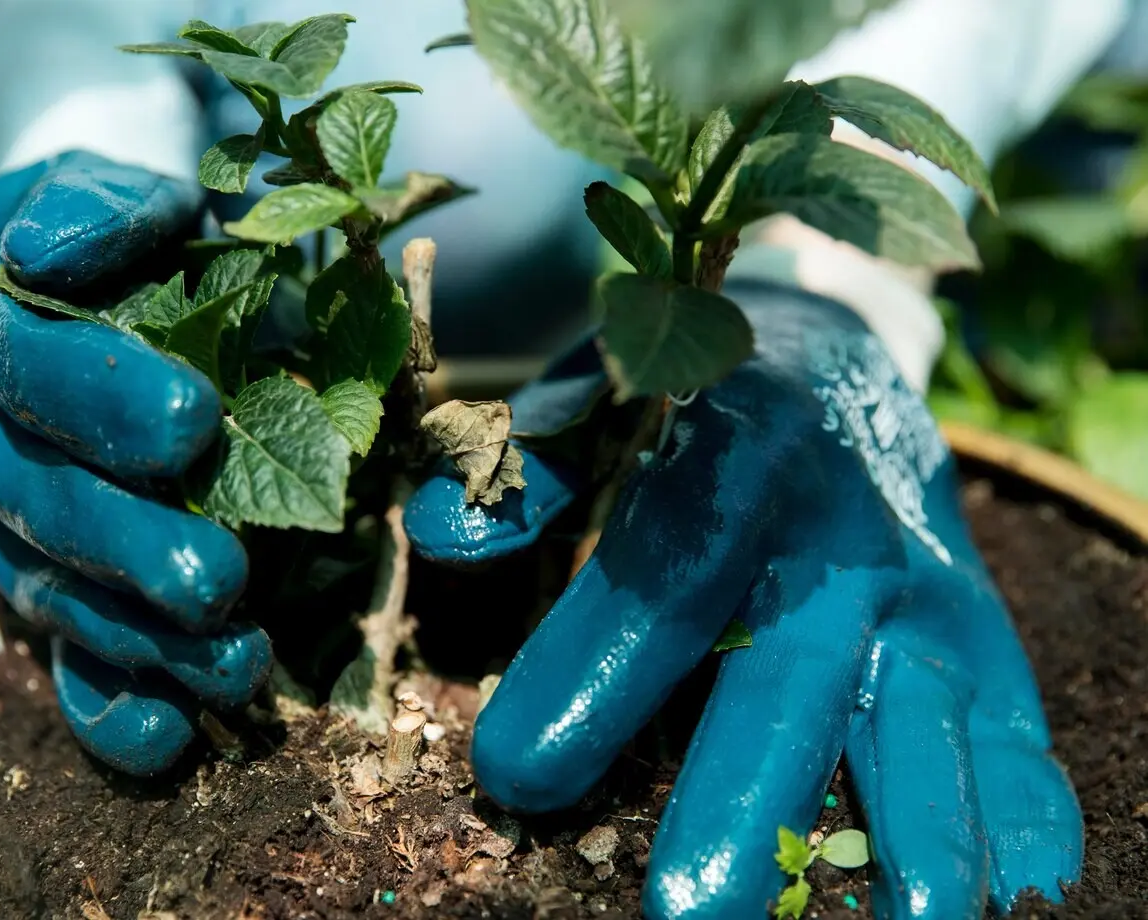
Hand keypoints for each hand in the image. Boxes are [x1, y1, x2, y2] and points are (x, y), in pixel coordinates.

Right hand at [0, 151, 271, 774]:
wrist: (126, 291)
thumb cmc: (132, 244)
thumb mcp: (118, 200)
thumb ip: (97, 213)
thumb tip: (46, 251)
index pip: (31, 373)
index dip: (104, 399)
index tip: (197, 418)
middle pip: (45, 508)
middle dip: (130, 548)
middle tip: (214, 576)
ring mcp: (29, 535)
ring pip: (66, 597)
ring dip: (148, 642)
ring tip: (237, 663)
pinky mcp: (71, 592)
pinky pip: (75, 662)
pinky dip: (115, 708)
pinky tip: (170, 738)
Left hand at [404, 280, 1079, 918]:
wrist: (833, 346)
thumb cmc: (688, 399)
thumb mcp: (602, 399)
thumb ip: (531, 471)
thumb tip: (443, 532)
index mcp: (734, 458)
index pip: (662, 576)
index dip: (591, 675)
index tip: (515, 774)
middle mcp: (839, 528)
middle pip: (791, 673)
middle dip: (744, 796)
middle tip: (686, 914)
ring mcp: (925, 581)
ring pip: (922, 713)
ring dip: (918, 827)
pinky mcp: (983, 621)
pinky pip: (1012, 719)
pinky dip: (1018, 806)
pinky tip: (1010, 886)